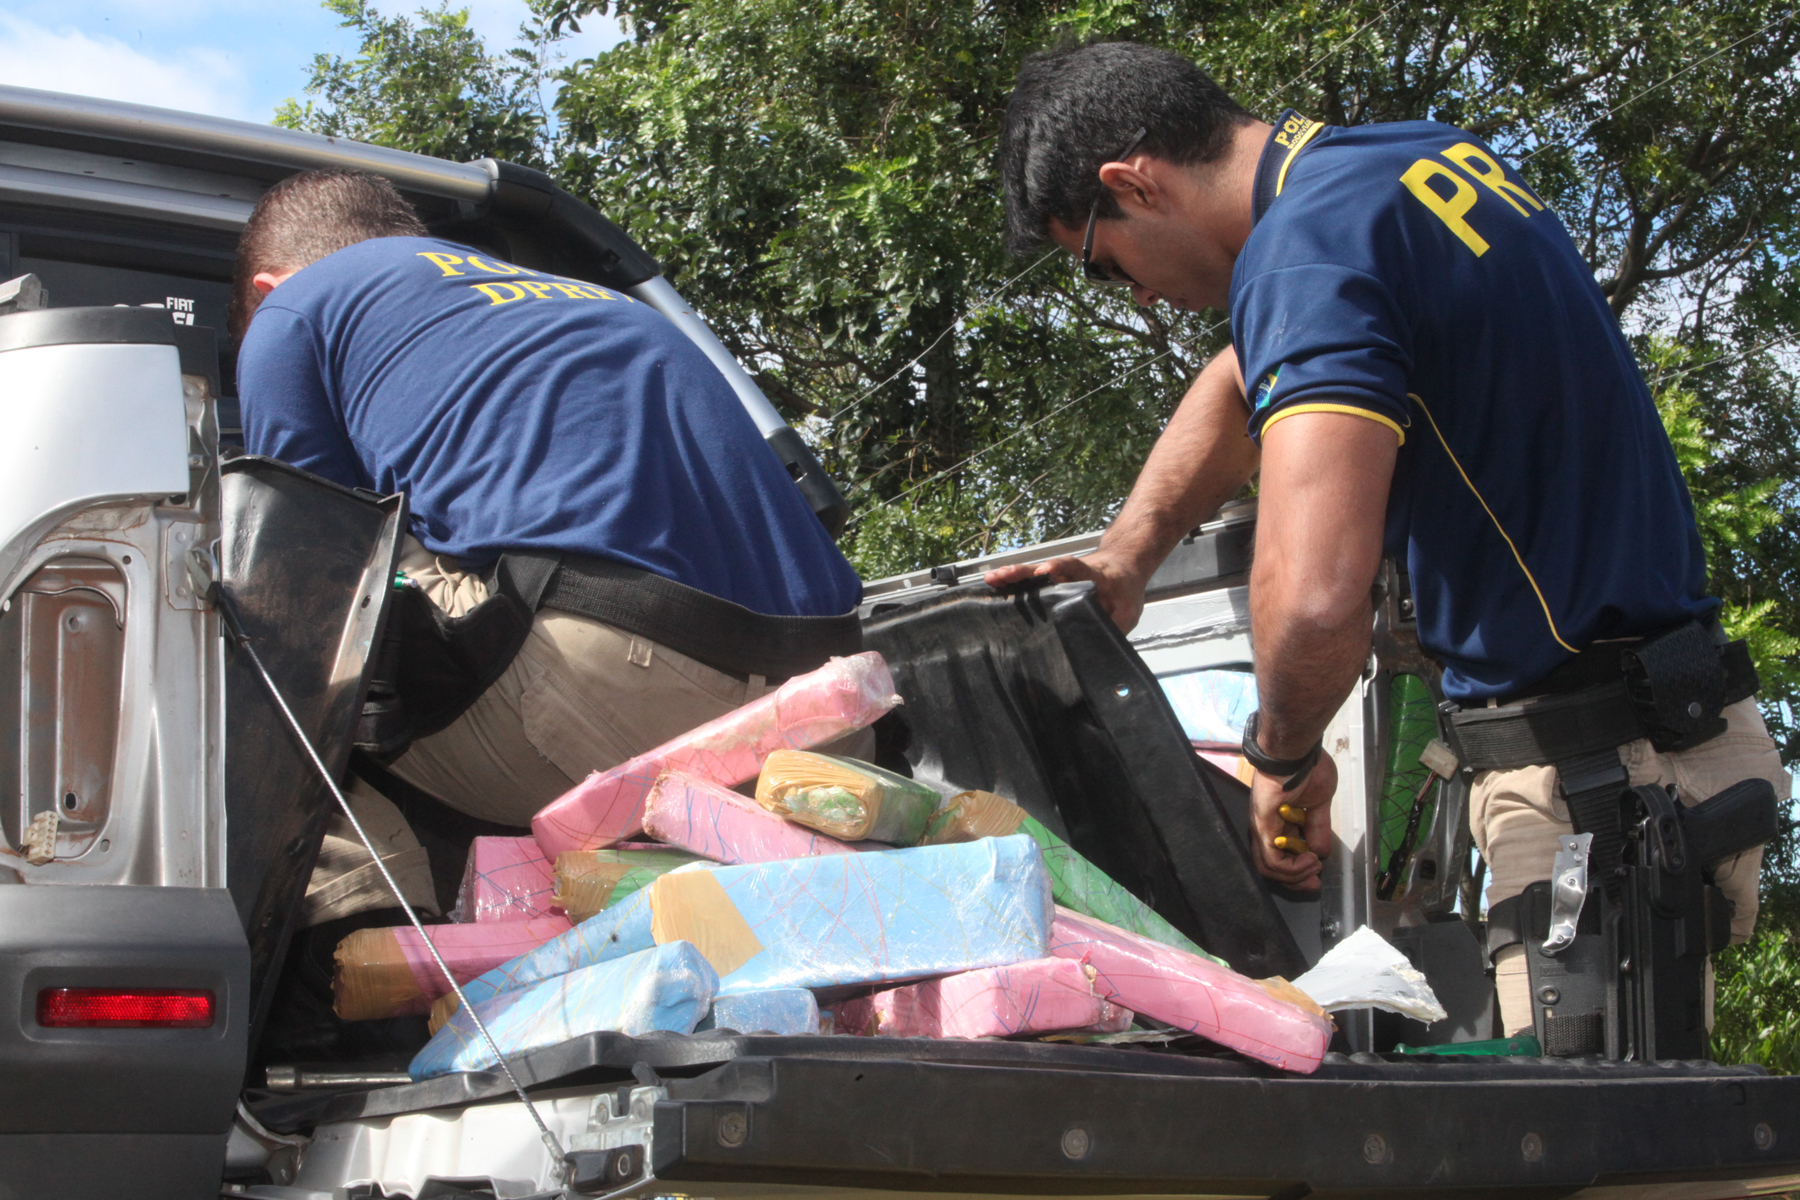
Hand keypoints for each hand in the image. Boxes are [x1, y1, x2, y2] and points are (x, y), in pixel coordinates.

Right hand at [983, 549, 1149, 631]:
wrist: (1124, 567)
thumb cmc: (1125, 591)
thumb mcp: (1129, 611)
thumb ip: (1113, 626)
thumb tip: (1097, 650)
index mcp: (1092, 576)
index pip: (1076, 568)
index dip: (1060, 568)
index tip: (1045, 570)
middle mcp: (1070, 574)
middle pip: (1045, 569)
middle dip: (1024, 573)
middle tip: (1004, 576)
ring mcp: (1058, 577)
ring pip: (1033, 575)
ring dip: (1013, 577)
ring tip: (992, 579)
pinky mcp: (1051, 583)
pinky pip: (1030, 583)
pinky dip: (1012, 584)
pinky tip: (994, 586)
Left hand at [1249, 749, 1336, 891]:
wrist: (1297, 752)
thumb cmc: (1307, 769)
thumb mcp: (1320, 803)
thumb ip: (1319, 827)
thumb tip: (1322, 851)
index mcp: (1279, 823)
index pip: (1280, 858)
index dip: (1298, 873)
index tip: (1317, 878)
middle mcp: (1266, 828)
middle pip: (1271, 868)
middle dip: (1295, 881)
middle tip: (1315, 884)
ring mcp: (1261, 827)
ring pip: (1268, 868)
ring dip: (1295, 875)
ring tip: (1315, 866)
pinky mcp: (1262, 826)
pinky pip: (1272, 859)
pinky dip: (1292, 867)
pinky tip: (1311, 859)